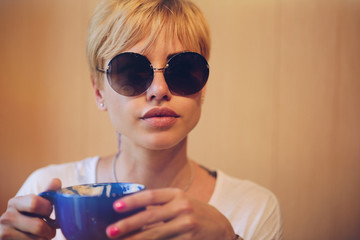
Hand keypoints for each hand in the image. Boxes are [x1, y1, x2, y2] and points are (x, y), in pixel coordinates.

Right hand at [0, 178, 60, 239]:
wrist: (12, 236)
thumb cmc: (28, 219)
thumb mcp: (36, 205)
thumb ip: (47, 194)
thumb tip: (56, 181)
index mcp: (16, 202)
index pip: (35, 203)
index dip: (48, 209)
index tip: (50, 213)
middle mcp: (7, 216)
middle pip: (38, 226)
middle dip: (49, 230)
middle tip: (50, 231)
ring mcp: (4, 232)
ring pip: (37, 239)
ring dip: (44, 239)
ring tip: (41, 237)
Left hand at [106, 188, 235, 239]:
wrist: (220, 228)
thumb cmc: (194, 213)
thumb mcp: (180, 202)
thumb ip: (160, 205)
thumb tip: (132, 212)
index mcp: (176, 194)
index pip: (150, 195)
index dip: (132, 201)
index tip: (115, 207)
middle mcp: (182, 206)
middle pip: (149, 216)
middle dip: (127, 225)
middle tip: (110, 231)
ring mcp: (186, 224)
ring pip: (154, 234)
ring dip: (135, 239)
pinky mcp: (189, 239)